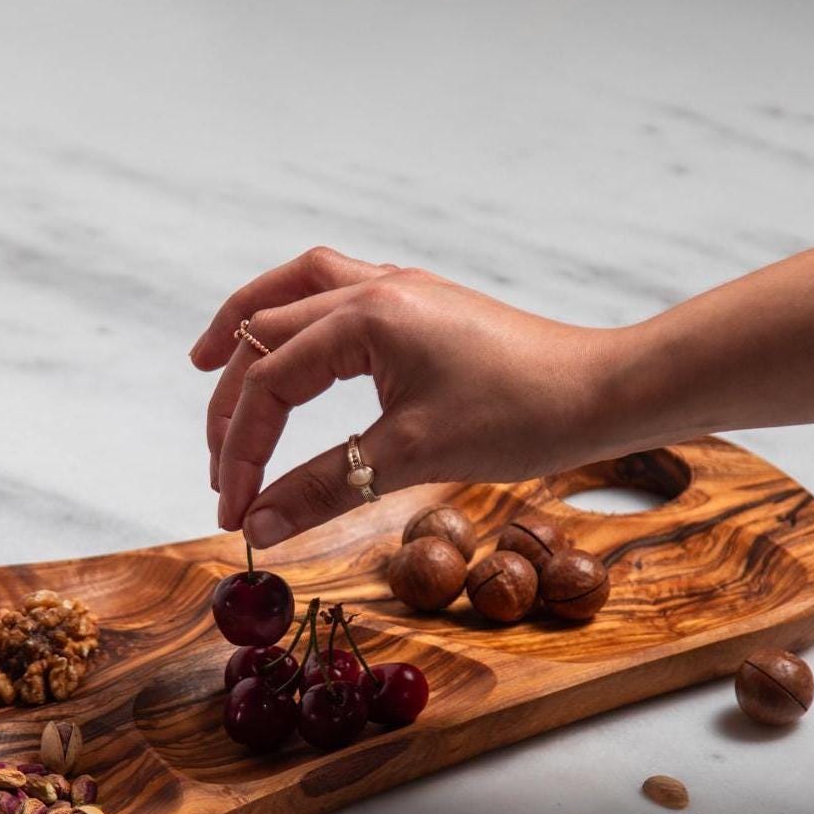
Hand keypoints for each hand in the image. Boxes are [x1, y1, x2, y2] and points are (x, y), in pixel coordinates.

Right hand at [190, 246, 622, 548]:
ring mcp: (398, 292)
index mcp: (367, 316)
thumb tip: (258, 525)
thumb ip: (324, 487)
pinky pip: (333, 295)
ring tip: (208, 363)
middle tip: (221, 470)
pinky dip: (296, 321)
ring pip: (295, 290)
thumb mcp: (412, 456)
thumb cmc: (522, 414)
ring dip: (248, 328)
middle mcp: (374, 289)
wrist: (605, 391)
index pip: (270, 380)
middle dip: (233, 405)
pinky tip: (292, 352)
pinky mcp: (418, 308)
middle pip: (266, 331)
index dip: (240, 450)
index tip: (232, 510)